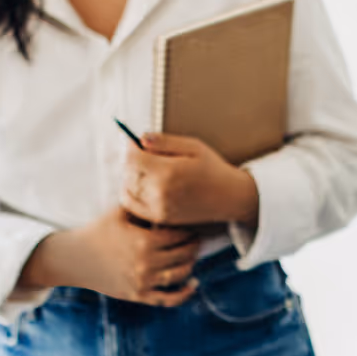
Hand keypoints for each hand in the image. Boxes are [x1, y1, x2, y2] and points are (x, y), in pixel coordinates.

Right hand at [20, 206, 200, 305]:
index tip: (192, 223)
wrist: (76, 259)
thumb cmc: (98, 231)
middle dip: (194, 245)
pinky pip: (168, 299)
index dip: (189, 228)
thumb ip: (141, 200)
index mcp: (144, 241)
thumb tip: (159, 182)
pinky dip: (184, 294)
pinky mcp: (139, 295)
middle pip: (184, 254)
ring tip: (192, 255)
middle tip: (197, 238)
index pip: (179, 235)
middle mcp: (147, 263)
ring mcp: (144, 281)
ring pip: (180, 275)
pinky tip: (193, 284)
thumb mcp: (119, 211)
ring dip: (191, 264)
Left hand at [121, 134, 258, 227]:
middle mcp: (159, 192)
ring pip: (127, 188)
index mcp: (168, 172)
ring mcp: (158, 208)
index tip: (136, 142)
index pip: (132, 158)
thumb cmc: (212, 168)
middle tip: (143, 153)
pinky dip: (130, 192)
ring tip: (146, 168)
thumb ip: (165, 142)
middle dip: (132, 160)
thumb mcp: (193, 147)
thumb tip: (141, 138)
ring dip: (131, 176)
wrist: (229, 198)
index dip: (131, 147)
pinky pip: (131, 204)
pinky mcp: (159, 218)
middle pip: (128, 172)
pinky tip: (143, 184)